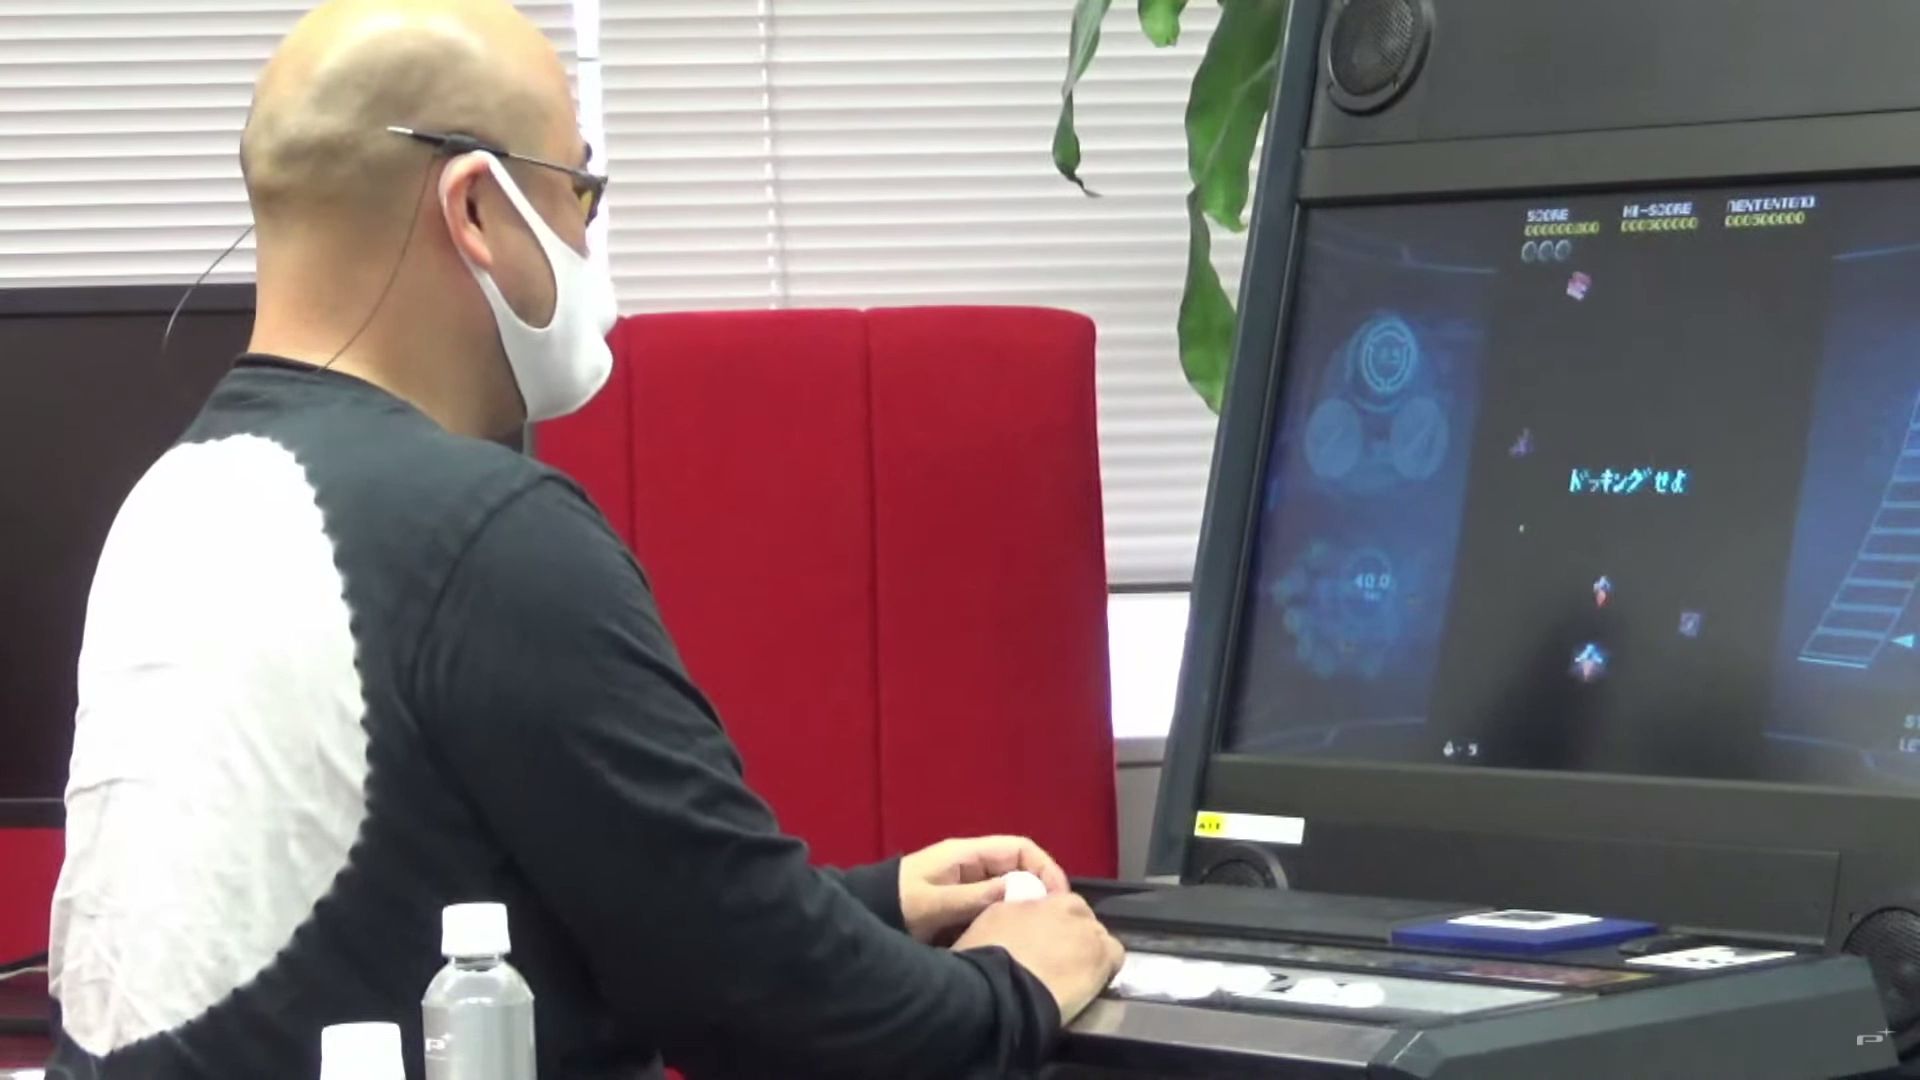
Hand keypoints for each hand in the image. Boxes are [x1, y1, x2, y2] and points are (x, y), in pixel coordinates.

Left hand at [897, 835, 1070, 942]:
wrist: (866, 916)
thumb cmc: (898, 905)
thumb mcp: (936, 903)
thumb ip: (977, 896)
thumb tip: (1023, 890)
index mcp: (967, 854)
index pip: (1020, 848)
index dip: (1045, 867)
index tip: (1058, 896)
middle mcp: (972, 864)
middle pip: (1020, 868)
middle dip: (1040, 889)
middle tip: (1053, 919)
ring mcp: (968, 883)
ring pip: (1009, 888)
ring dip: (1025, 904)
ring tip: (1039, 929)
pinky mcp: (962, 903)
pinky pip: (995, 904)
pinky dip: (1008, 915)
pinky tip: (1015, 935)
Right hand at [954, 893, 1124, 1023]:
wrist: (1002, 990)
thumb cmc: (985, 957)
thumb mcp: (990, 922)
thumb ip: (1012, 914)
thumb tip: (1017, 920)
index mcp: (1040, 897)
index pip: (1058, 903)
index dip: (1052, 923)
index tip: (1043, 941)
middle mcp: (1068, 907)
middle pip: (1080, 918)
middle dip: (1071, 935)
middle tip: (1055, 959)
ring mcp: (1089, 932)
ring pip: (1098, 937)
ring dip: (1088, 951)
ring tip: (1073, 975)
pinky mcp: (1103, 958)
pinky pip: (1115, 957)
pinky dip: (1106, 966)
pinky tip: (1091, 982)